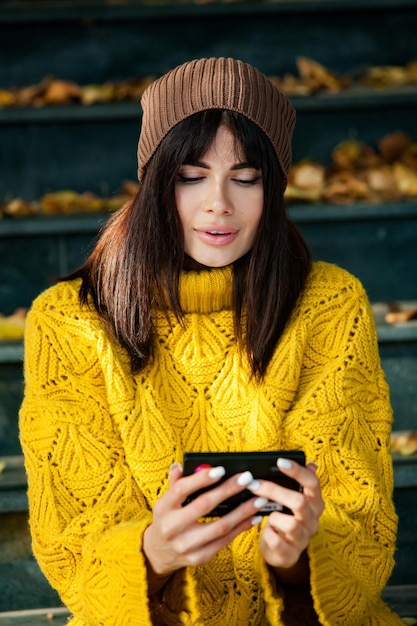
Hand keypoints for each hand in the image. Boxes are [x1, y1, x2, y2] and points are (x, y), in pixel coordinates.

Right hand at [143, 463, 267, 590]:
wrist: (159, 553)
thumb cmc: (167, 519)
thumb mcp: (167, 501)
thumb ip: (176, 482)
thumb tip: (181, 465)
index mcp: (163, 508)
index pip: (181, 490)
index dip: (201, 479)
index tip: (221, 469)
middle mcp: (172, 528)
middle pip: (204, 506)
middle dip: (228, 490)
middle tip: (247, 479)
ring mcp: (186, 545)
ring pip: (220, 527)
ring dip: (243, 511)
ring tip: (259, 499)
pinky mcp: (200, 557)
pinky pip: (225, 541)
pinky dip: (241, 527)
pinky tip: (253, 517)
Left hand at [247, 458, 323, 581]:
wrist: (280, 551)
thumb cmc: (284, 518)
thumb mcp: (290, 500)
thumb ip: (297, 484)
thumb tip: (311, 463)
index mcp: (315, 503)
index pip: (313, 483)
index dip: (297, 471)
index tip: (279, 461)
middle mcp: (313, 521)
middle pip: (299, 502)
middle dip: (274, 491)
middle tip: (253, 484)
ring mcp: (303, 539)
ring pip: (291, 524)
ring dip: (273, 517)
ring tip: (266, 514)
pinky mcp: (291, 555)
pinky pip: (277, 542)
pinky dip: (268, 534)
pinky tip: (265, 530)